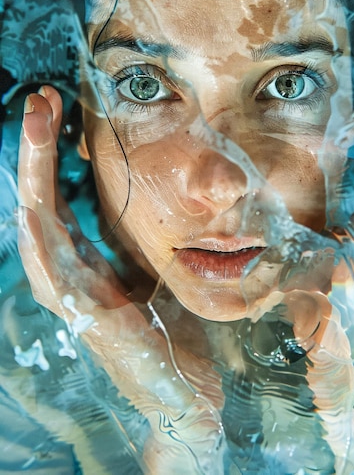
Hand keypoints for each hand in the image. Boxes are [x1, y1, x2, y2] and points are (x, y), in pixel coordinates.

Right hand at [18, 86, 223, 472]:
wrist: (184, 392)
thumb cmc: (169, 333)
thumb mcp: (151, 272)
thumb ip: (136, 241)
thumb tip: (148, 196)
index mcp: (84, 262)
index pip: (57, 198)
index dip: (52, 154)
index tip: (57, 108)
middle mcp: (69, 274)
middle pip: (41, 202)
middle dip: (37, 151)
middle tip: (40, 99)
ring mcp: (71, 296)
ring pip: (39, 227)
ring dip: (33, 177)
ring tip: (35, 127)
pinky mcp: (84, 316)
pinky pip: (53, 271)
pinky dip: (40, 236)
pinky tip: (32, 205)